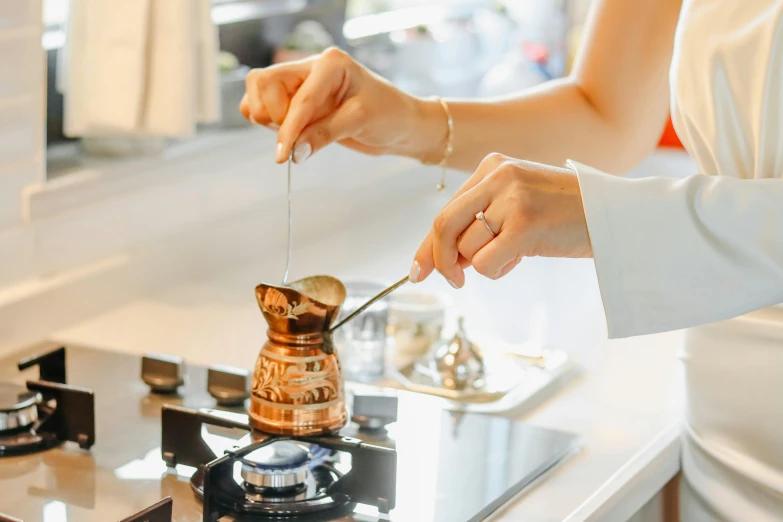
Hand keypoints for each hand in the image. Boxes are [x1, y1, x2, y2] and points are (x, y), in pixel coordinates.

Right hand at [240, 47, 446, 164]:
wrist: (400, 125)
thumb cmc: (389, 115)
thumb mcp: (360, 122)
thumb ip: (325, 134)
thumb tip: (295, 152)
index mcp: (330, 63)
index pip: (299, 97)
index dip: (289, 128)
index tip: (283, 155)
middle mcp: (311, 68)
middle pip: (264, 83)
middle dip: (273, 115)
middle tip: (296, 138)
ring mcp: (300, 84)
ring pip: (257, 93)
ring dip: (267, 118)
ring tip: (297, 135)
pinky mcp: (295, 101)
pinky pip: (263, 108)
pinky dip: (268, 123)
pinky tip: (293, 134)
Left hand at [410, 154, 592, 286]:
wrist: (614, 215)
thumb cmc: (564, 214)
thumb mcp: (517, 204)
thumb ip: (480, 221)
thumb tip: (443, 259)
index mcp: (492, 167)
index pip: (446, 209)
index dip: (427, 245)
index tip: (417, 270)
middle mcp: (498, 176)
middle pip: (443, 225)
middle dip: (440, 260)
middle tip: (454, 280)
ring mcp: (511, 199)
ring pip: (466, 249)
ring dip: (484, 264)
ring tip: (515, 253)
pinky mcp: (524, 225)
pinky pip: (485, 264)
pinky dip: (497, 271)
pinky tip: (522, 258)